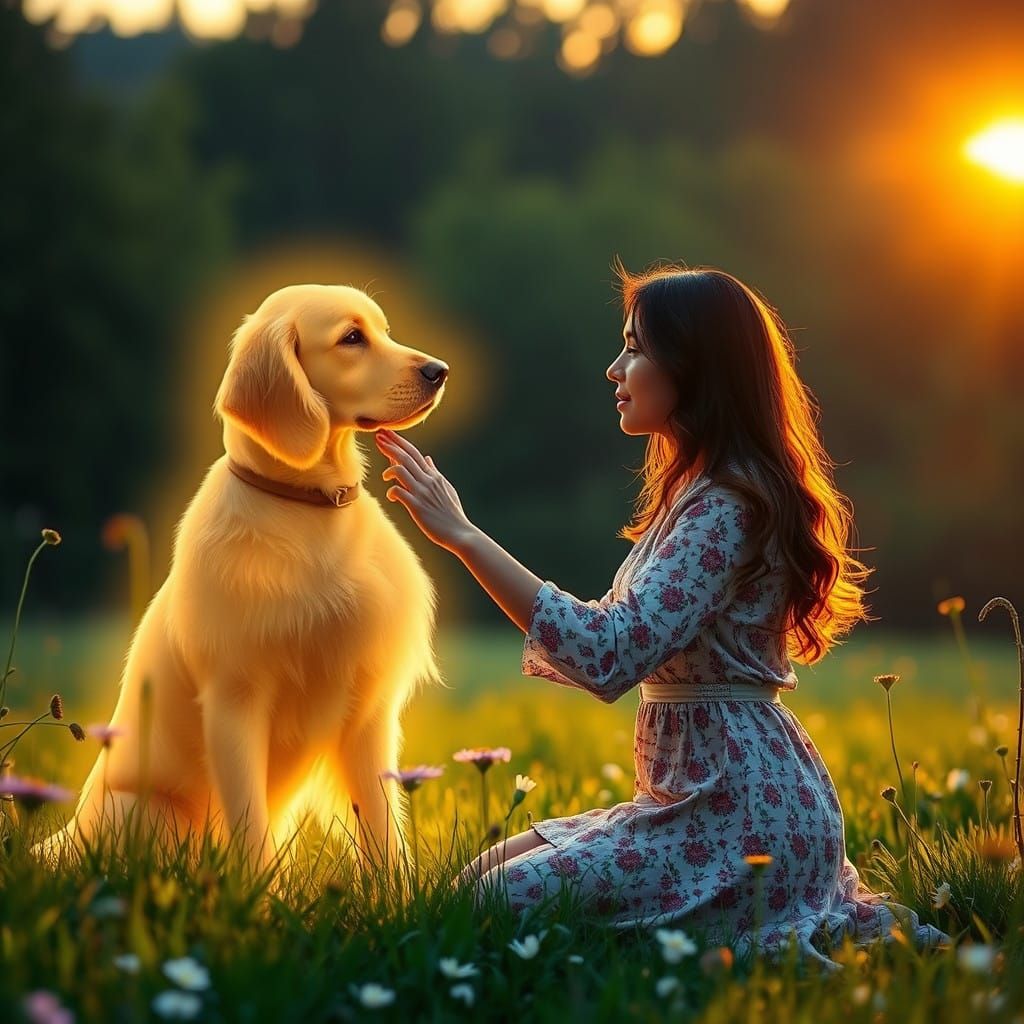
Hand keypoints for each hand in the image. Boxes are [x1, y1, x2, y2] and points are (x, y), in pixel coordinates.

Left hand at [374, 428, 474, 554]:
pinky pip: (399, 492)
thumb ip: (434, 473)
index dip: (399, 442)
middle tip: (378, 436)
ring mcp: (422, 493)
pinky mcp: (417, 507)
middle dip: (390, 445)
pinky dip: (391, 491)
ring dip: (389, 469)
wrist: (460, 533)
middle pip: (406, 457)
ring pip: (401, 470)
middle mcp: (428, 481)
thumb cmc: (452, 513)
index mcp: (434, 476)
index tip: (386, 433)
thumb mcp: (446, 488)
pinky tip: (391, 497)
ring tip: (384, 475)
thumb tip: (427, 458)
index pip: (414, 453)